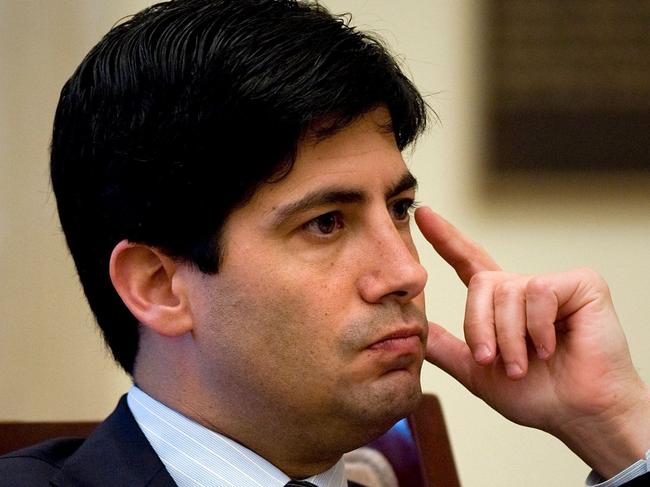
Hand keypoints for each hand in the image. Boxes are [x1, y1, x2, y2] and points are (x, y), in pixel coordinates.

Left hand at [415, 206, 649, 477]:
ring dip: (510, 337)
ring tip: (524, 364)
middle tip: (490, 360)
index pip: (467, 262)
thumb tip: (412, 331)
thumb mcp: (477, 372)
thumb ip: (446, 348)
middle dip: (479, 326)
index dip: (445, 238)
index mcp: (500, 305)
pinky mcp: (580, 284)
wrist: (577, 414)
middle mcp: (523, 288)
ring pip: (508, 291)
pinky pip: (538, 293)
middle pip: (480, 284)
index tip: (421, 213)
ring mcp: (551, 285)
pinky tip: (551, 346)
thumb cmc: (535, 395)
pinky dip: (538, 327)